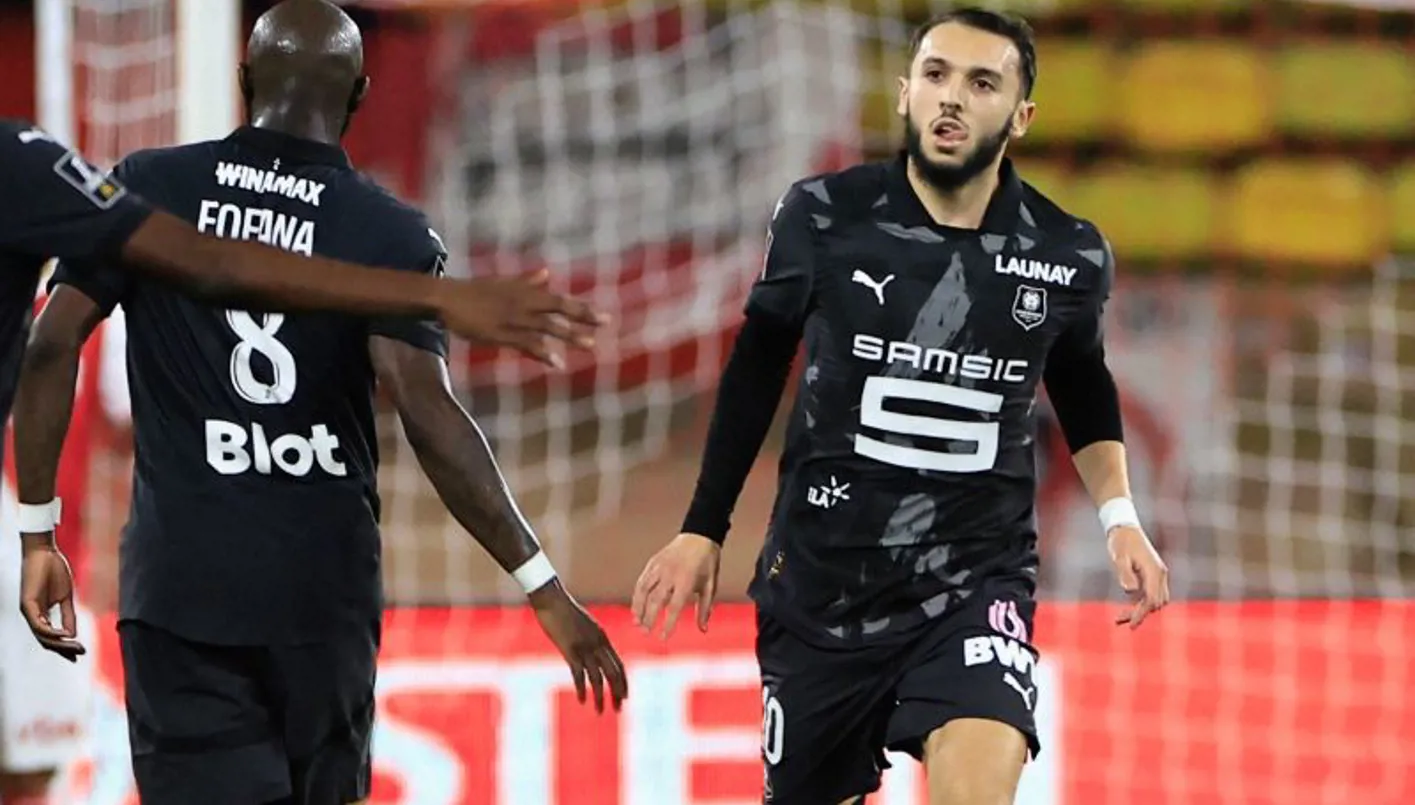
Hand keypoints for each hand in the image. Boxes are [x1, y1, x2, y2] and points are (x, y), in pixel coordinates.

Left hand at [18, 534, 84, 660]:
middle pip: (47, 640)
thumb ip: (69, 615)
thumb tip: (72, 634)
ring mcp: (28, 611)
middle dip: (64, 649)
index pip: (52, 636)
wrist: (44, 551)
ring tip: (76, 647)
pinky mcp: (27, 605)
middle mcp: (33, 615)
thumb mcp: (65, 597)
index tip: (80, 652)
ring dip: (59, 643)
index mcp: (41, 614)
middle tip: (80, 654)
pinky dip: (52, 632)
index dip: (65, 646)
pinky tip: (65, 634)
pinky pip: (38, 625)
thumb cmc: (54, 570)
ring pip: (42, 636)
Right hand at [437, 270, 606, 367]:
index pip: (560, 300)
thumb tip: (546, 274)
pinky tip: (556, 362)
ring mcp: (515, 319)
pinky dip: (542, 352)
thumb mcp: (504, 282)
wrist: (449, 298)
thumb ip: (528, 282)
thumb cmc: (476, 291)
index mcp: (526, 292)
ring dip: (569, 336)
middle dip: (584, 317)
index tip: (603, 315)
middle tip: (605, 322)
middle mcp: (525, 304)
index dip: (582, 308)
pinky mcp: (502, 334)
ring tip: (590, 344)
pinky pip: (527, 344)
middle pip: (560, 310)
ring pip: (548, 327)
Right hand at [529, 582, 627, 712]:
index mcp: (603, 638)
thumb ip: (592, 639)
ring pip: (598, 678)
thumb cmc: (565, 611)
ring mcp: (585, 647)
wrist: (552, 599)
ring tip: (601, 711)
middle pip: (613, 673)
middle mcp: (598, 644)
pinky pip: (579, 674)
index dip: (623, 682)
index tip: (625, 696)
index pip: (619, 665)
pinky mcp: (570, 650)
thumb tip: (594, 652)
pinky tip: (583, 700)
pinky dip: (582, 689)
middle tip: (619, 709)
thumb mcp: (585, 625)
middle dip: (617, 693)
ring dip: (600, 697)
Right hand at [632, 533, 720, 640]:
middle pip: (655, 600)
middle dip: (649, 618)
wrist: (699, 536)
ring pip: (644, 590)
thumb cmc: (707, 562)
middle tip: (645, 632)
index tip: (663, 637)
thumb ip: (704, 608)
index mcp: (686, 580)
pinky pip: (641, 580)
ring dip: (638, 608)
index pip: (675, 607)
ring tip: (636, 622)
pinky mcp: (653, 562)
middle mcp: (670, 574)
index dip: (668, 624)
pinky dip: (636, 595)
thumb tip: (703, 629)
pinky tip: (635, 606)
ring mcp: (659, 567)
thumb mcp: (710, 585)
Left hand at [1108, 525, 1168, 629]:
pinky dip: (1142, 603)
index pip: (1152, 599)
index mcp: (1154, 571)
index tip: (1130, 624)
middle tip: (1119, 620)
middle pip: (1156, 603)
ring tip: (1120, 617)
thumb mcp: (1119, 557)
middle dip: (1140, 614)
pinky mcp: (1153, 575)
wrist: (1125, 528)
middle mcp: (1160, 574)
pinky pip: (1152, 594)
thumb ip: (1124, 573)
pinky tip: (1127, 606)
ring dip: (1142, 610)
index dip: (1142, 613)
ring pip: (1156, 600)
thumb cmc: (1121, 542)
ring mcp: (1158, 575)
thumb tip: (1130, 592)